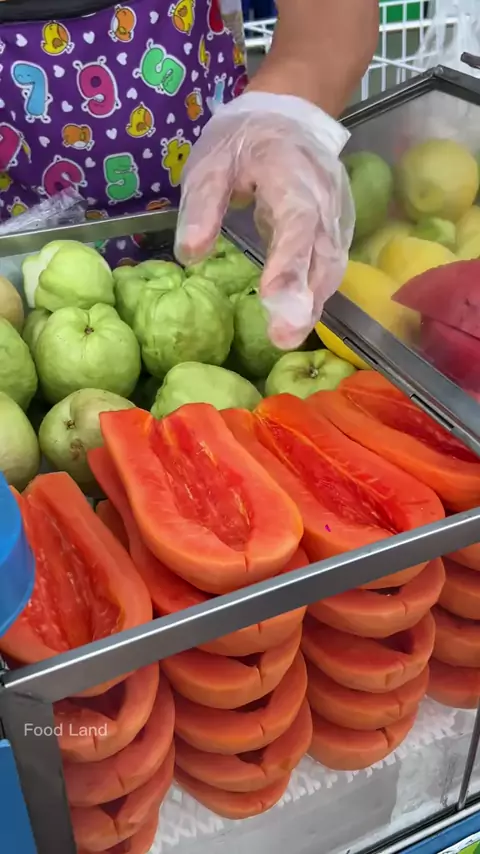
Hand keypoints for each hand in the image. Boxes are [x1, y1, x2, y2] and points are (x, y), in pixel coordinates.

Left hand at [175, 92, 354, 348]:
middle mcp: (324, 201)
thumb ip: (202, 206)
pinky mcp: (337, 230)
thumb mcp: (212, 161)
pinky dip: (316, 294)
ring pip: (330, 266)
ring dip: (312, 304)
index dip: (288, 263)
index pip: (296, 225)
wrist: (290, 112)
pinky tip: (298, 316)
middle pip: (321, 256)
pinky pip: (330, 266)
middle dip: (303, 299)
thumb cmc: (245, 138)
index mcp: (292, 178)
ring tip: (287, 336)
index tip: (272, 298)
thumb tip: (189, 255)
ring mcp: (336, 216)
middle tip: (282, 338)